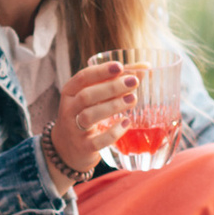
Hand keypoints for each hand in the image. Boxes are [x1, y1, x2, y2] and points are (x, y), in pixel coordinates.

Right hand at [48, 59, 138, 184]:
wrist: (68, 147)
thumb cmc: (86, 113)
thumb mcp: (94, 97)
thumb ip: (115, 81)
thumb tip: (145, 66)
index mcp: (70, 92)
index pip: (82, 77)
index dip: (101, 71)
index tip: (119, 66)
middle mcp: (68, 110)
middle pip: (87, 96)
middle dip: (111, 88)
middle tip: (133, 82)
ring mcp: (74, 129)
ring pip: (90, 116)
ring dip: (112, 106)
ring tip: (132, 99)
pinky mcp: (83, 147)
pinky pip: (98, 141)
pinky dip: (113, 132)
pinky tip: (126, 123)